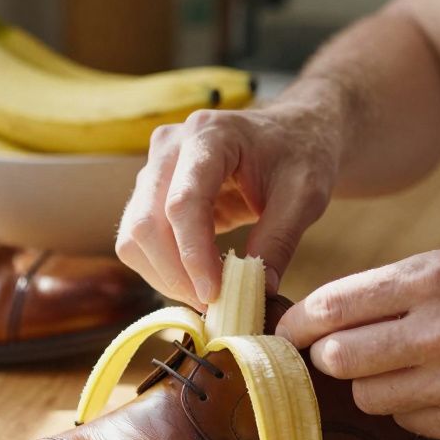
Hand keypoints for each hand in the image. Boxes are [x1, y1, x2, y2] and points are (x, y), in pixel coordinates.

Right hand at [116, 103, 339, 308]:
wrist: (292, 133)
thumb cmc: (302, 155)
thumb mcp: (305, 195)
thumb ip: (280, 239)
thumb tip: (258, 290)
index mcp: (209, 134)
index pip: (183, 202)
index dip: (193, 254)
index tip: (214, 295)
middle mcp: (169, 147)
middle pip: (147, 222)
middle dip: (175, 274)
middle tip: (213, 305)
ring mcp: (154, 169)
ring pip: (135, 237)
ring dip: (165, 276)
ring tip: (207, 297)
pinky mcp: (152, 194)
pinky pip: (140, 242)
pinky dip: (163, 270)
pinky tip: (196, 282)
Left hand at [277, 250, 439, 439]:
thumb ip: (388, 288)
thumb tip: (315, 315)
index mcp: (433, 279)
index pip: (332, 306)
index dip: (297, 324)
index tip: (285, 332)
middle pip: (337, 358)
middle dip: (330, 357)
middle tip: (341, 351)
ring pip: (366, 396)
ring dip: (372, 383)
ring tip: (405, 364)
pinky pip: (404, 420)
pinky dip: (409, 406)